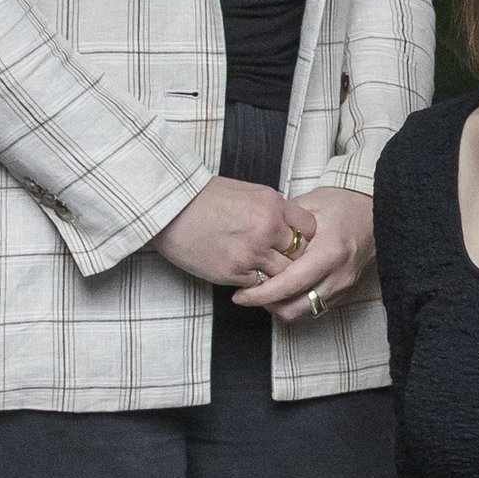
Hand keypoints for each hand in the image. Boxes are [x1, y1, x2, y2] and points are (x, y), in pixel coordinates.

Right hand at [152, 176, 319, 289]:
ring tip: (264, 271)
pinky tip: (242, 274)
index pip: (309, 228)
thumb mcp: (247, 193)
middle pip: (300, 254)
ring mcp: (251, 252)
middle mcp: (267, 228)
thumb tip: (288, 229)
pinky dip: (254, 283)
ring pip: (282, 274)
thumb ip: (271, 210)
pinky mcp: (233, 272)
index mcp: (272, 204)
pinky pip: (257, 285)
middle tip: (283, 262)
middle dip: (293, 259)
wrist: (169, 207)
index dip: (304, 237)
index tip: (295, 242)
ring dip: (275, 275)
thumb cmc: (204, 197)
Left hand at [232, 187, 374, 324]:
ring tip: (267, 290)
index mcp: (330, 252)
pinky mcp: (346, 293)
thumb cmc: (343, 204)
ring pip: (304, 313)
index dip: (261, 295)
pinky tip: (286, 288)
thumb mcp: (308, 206)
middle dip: (268, 305)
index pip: (289, 285)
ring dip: (282, 306)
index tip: (241, 295)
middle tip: (250, 294)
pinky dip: (297, 302)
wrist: (374, 210)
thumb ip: (282, 227)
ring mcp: (345, 287)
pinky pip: (315, 308)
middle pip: (295, 308)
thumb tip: (255, 242)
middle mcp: (339, 275)